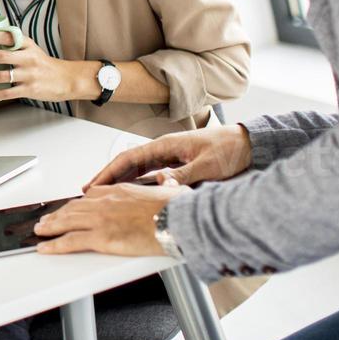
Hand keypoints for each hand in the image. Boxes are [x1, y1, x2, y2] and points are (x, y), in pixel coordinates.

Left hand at [0, 32, 84, 102]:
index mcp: (27, 44)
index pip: (6, 37)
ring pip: (1, 75)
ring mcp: (29, 74)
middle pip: (0, 56)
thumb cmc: (43, 63)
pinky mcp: (30, 90)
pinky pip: (7, 93)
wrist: (66, 79)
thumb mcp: (30, 48)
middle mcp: (28, 58)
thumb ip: (13, 43)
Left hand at [33, 182, 186, 255]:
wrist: (179, 220)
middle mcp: (105, 202)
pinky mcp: (101, 237)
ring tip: (40, 230)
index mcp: (119, 191)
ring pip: (66, 222)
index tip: (72, 206)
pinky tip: (45, 247)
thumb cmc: (178, 209)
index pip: (91, 196)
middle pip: (74, 208)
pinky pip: (71, 241)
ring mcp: (100, 219)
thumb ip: (164, 187)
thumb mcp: (170, 191)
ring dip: (50, 226)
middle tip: (47, 219)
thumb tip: (169, 184)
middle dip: (58, 214)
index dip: (78, 203)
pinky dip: (55, 245)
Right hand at [85, 124, 252, 189]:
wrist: (250, 144)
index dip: (108, 172)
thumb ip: (183, 175)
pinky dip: (136, 183)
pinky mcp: (177, 165)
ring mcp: (169, 158)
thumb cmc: (230, 149)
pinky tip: (130, 192)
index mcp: (166, 145)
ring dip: (119, 182)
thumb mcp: (207, 165)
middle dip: (107, 178)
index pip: (128, 159)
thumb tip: (161, 182)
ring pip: (137, 170)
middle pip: (127, 165)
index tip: (93, 185)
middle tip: (89, 193)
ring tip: (103, 195)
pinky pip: (150, 175)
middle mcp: (164, 150)